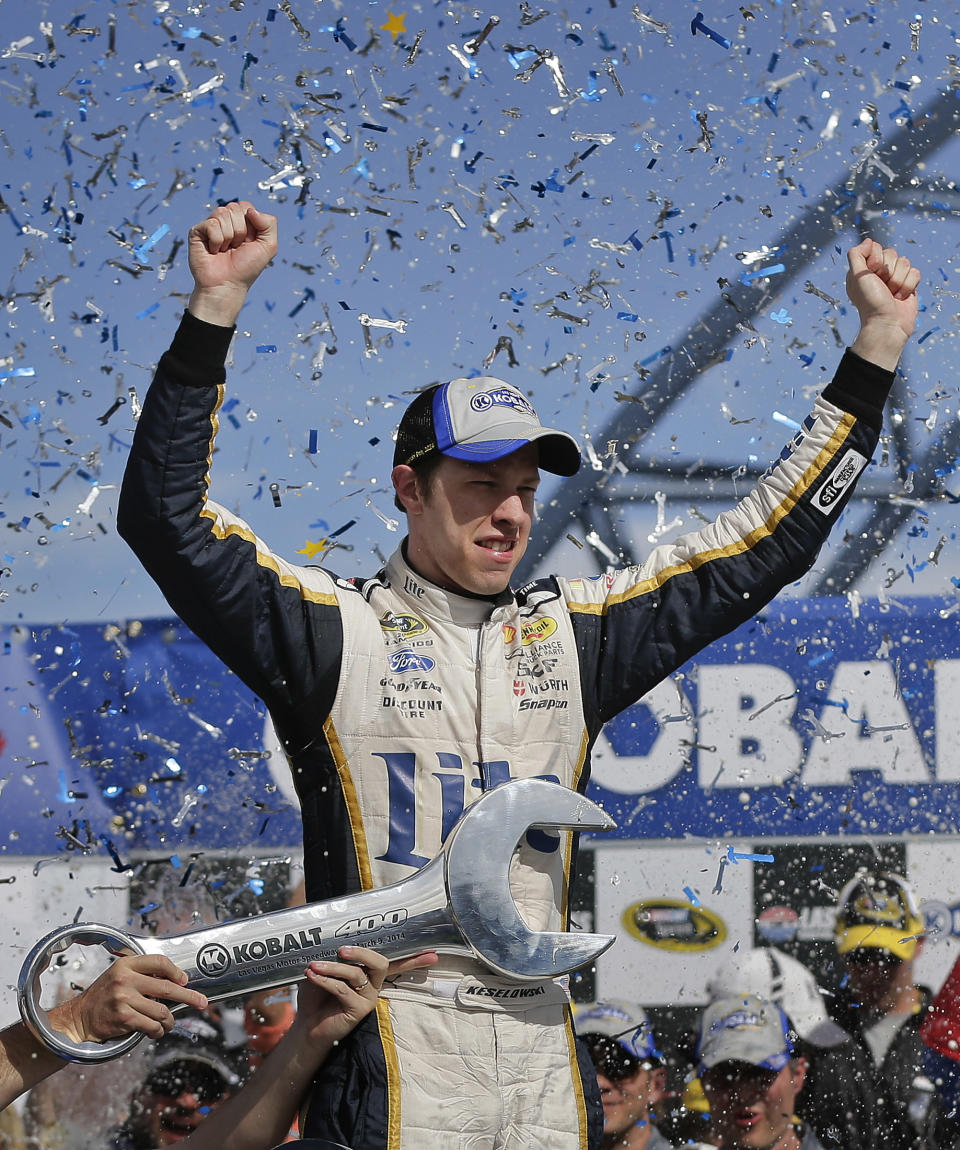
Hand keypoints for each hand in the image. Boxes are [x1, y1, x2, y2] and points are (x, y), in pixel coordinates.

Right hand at [48, 954, 208, 1043]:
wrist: (79, 1017)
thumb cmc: (105, 996)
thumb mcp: (120, 975)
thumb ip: (143, 974)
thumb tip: (175, 980)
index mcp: (127, 965)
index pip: (159, 962)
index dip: (176, 971)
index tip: (185, 980)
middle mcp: (126, 980)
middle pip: (167, 987)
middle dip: (189, 997)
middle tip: (202, 1002)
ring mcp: (124, 999)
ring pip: (161, 1011)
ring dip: (169, 1021)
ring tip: (168, 1024)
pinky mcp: (124, 1018)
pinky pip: (151, 1026)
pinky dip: (158, 1031)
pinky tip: (156, 1032)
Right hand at [187, 201, 277, 326]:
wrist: (227, 285)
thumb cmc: (246, 269)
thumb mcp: (269, 246)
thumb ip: (269, 224)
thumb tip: (251, 210)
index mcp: (242, 222)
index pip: (246, 206)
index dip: (251, 225)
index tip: (248, 242)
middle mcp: (226, 221)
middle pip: (235, 207)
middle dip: (240, 231)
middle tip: (236, 247)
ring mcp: (211, 225)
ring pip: (222, 213)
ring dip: (229, 237)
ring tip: (225, 250)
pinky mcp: (197, 231)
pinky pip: (211, 224)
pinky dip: (217, 241)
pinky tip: (214, 251)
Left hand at [292, 946, 437, 1049]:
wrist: (307, 1025)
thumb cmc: (317, 994)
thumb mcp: (325, 970)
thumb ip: (333, 957)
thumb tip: (327, 939)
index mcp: (370, 973)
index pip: (395, 961)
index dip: (414, 957)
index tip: (433, 953)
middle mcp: (374, 985)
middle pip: (380, 962)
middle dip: (362, 953)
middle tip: (342, 949)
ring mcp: (368, 998)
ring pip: (357, 974)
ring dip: (333, 967)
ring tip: (314, 966)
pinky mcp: (358, 1011)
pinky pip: (343, 989)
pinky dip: (325, 980)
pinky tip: (312, 975)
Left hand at [846, 237, 920, 369]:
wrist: (887, 323)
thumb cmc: (870, 302)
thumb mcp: (856, 277)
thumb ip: (856, 255)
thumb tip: (868, 241)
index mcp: (864, 269)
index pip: (875, 247)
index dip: (876, 258)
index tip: (872, 273)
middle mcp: (879, 272)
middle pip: (892, 253)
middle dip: (888, 270)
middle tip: (882, 286)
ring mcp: (895, 278)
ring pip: (905, 262)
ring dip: (898, 280)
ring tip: (891, 294)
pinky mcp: (909, 284)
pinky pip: (915, 272)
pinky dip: (908, 285)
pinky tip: (900, 297)